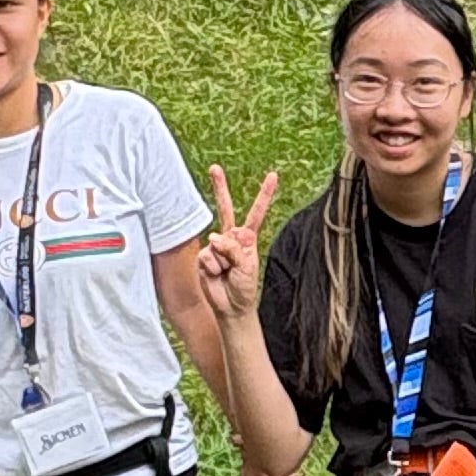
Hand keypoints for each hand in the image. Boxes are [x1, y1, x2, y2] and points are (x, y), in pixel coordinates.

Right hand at [198, 164, 278, 323]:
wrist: (230, 306)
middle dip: (219, 188)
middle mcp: (230, 238)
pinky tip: (216, 275)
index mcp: (246, 238)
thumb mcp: (248, 267)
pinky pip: (208, 256)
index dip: (264, 194)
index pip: (256, 213)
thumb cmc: (244, 288)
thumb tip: (216, 236)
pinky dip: (213, 267)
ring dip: (224, 261)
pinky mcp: (203, 256)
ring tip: (227, 274)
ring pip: (218, 243)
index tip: (272, 175)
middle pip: (226, 209)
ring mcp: (215, 246)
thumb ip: (235, 249)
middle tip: (214, 168)